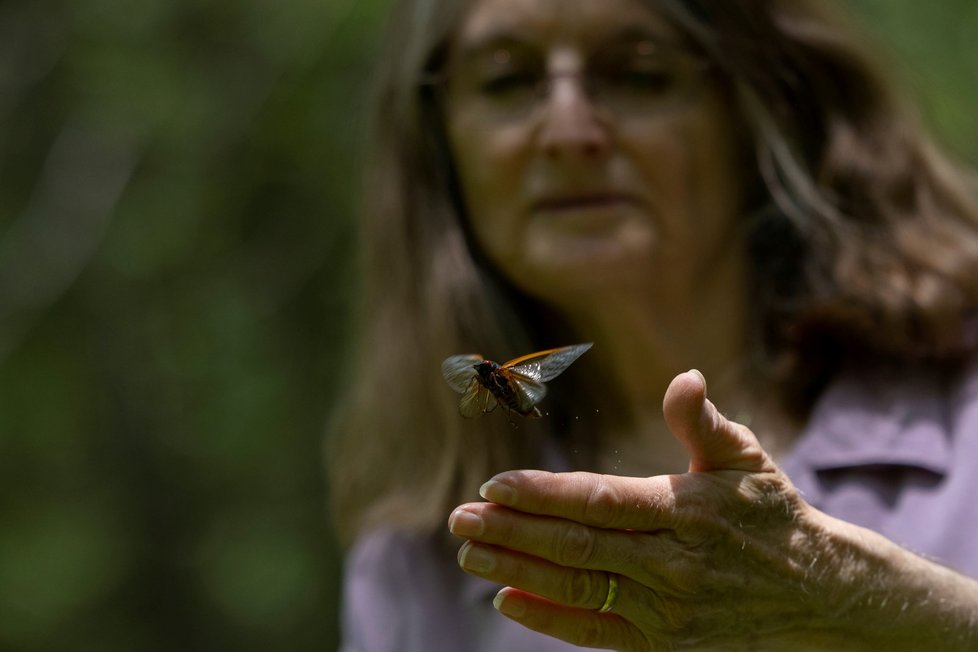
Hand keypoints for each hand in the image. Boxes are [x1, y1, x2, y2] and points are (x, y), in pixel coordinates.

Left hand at [447, 370, 977, 649]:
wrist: (814, 588)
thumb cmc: (769, 509)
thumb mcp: (745, 456)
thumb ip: (705, 421)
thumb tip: (685, 378)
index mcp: (686, 510)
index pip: (602, 500)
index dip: (545, 495)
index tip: (495, 484)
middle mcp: (673, 562)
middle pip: (578, 546)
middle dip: (512, 531)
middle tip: (459, 518)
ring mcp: (666, 608)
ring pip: (580, 587)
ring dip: (517, 570)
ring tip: (468, 552)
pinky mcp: (662, 640)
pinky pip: (598, 631)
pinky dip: (550, 617)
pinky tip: (507, 599)